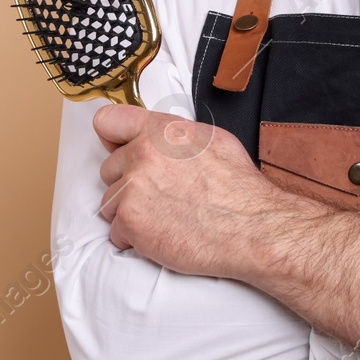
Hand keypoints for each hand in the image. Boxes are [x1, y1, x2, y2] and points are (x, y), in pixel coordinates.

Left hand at [93, 104, 309, 277]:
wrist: (251, 227)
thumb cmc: (238, 188)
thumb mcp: (211, 140)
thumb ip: (173, 135)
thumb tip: (157, 137)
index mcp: (161, 130)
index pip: (108, 121)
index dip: (114, 139)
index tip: (121, 150)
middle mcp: (142, 154)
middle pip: (109, 168)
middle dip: (129, 182)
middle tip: (159, 194)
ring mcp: (133, 188)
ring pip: (110, 201)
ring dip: (130, 211)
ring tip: (163, 217)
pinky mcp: (130, 222)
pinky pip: (116, 231)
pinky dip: (134, 238)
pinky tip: (162, 234)